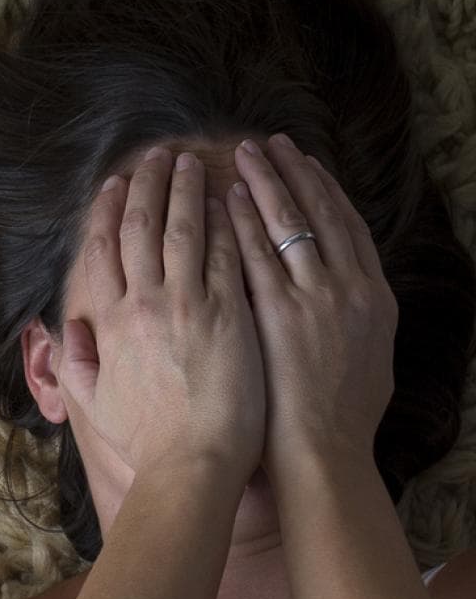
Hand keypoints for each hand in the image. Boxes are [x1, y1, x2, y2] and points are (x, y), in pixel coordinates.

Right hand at [60, 146, 265, 481]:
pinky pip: (227, 253)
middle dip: (148, 186)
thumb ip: (76, 363)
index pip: (104, 252)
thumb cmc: (146, 442)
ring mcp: (189, 305)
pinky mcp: (230, 312)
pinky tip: (232, 197)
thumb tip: (66, 329)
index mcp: (110, 325)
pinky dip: (227, 220)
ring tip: (193, 161)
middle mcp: (145, 306)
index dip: (107, 212)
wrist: (190, 465)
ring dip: (187, 190)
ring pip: (184, 230)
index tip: (113, 184)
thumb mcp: (95, 405)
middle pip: (141, 228)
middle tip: (157, 155)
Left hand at [225, 134, 396, 472]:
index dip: (325, 192)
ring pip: (288, 224)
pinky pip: (254, 256)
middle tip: (272, 143)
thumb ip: (352, 326)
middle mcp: (348, 288)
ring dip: (266, 183)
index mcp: (373, 297)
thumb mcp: (366, 363)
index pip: (347, 228)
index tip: (307, 165)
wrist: (322, 455)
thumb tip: (345, 307)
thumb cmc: (338, 424)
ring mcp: (312, 298)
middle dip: (293, 173)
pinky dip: (242, 222)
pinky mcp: (274, 315)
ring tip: (245, 154)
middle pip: (319, 213)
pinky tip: (225, 197)